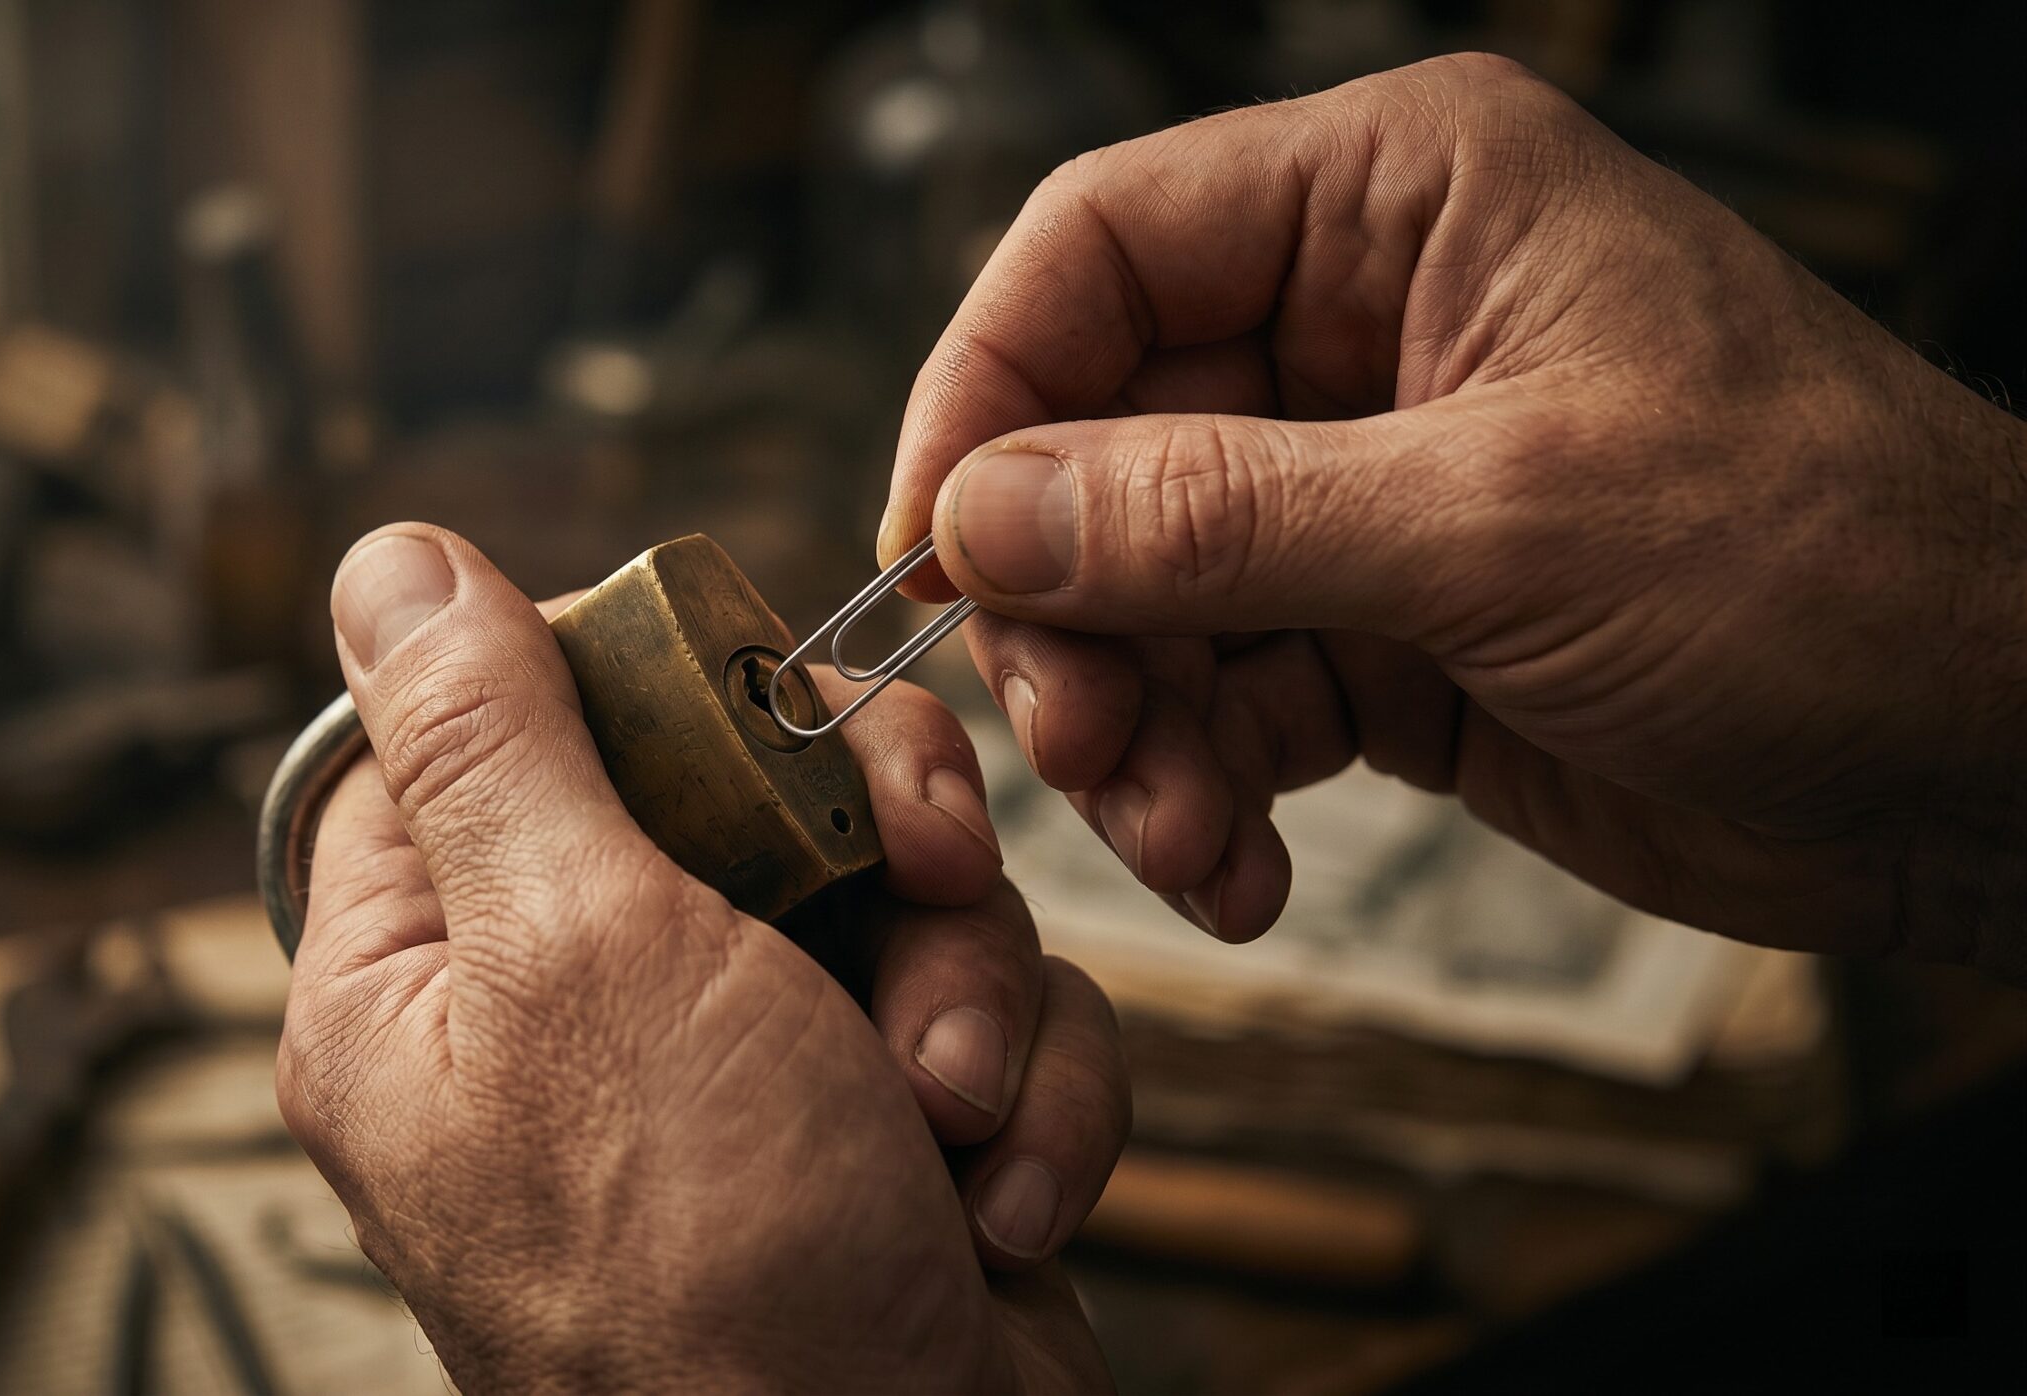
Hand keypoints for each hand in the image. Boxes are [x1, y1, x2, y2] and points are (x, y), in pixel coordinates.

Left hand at [275, 524, 1131, 1392]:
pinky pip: (984, 1006)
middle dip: (873, 834)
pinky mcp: (880, 1132)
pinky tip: (991, 1196)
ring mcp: (740, 1078)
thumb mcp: (579, 952)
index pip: (499, 724)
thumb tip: (387, 558)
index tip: (744, 704)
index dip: (640, 681)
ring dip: (969, 984)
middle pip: (739, 776)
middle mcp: (575, 1017)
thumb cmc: (709, 1277)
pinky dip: (1019, 1088)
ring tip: (941, 1111)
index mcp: (431, 973)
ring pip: (895, 884)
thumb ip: (493, 739)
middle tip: (919, 883)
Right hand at [877, 52, 2026, 976]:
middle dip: (1072, 613)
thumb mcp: (1502, 525)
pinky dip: (1206, 792)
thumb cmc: (1827, 566)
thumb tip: (978, 518)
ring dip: (1137, 732)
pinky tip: (1242, 869)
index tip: (928, 555)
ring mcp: (1366, 487)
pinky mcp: (1383, 629)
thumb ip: (1217, 518)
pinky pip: (1221, 698)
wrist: (1998, 757)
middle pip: (1094, 443)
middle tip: (1086, 744)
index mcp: (1398, 204)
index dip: (984, 393)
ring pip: (1141, 592)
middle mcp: (1361, 326)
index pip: (1099, 250)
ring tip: (1191, 839)